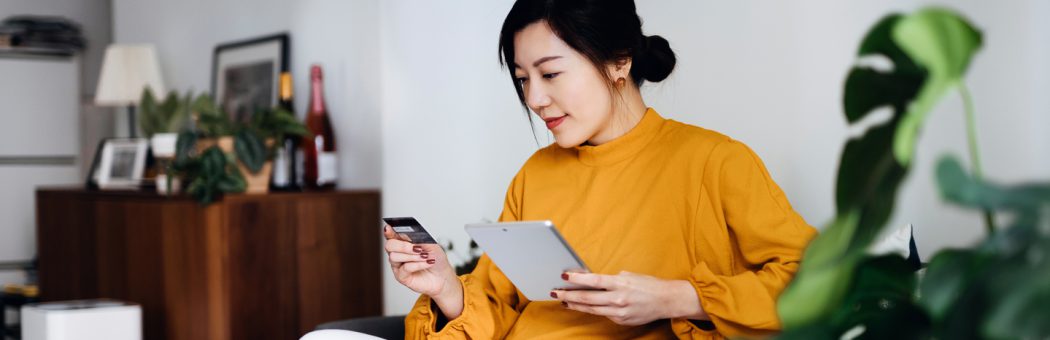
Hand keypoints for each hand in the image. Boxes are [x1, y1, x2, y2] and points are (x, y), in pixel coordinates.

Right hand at [383, 225, 463, 317]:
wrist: (443, 276)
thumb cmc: (436, 259)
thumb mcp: (432, 245)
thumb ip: (420, 239)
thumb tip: (410, 234)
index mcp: (404, 242)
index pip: (391, 235)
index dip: (388, 231)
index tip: (388, 228)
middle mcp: (398, 253)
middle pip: (389, 245)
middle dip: (403, 246)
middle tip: (417, 248)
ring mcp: (398, 265)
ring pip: (394, 257)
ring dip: (412, 256)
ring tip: (425, 256)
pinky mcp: (401, 276)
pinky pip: (405, 268)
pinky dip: (418, 264)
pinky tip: (427, 263)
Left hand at [553, 271, 707, 325]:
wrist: (666, 301)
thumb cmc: (647, 285)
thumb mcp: (628, 275)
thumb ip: (609, 279)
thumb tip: (590, 278)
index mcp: (620, 283)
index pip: (594, 281)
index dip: (577, 279)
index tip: (564, 277)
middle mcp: (618, 298)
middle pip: (588, 298)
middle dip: (569, 295)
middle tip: (556, 292)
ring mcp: (619, 312)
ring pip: (592, 309)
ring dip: (576, 305)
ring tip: (564, 301)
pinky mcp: (621, 321)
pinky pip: (603, 314)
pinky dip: (592, 310)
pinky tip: (583, 306)